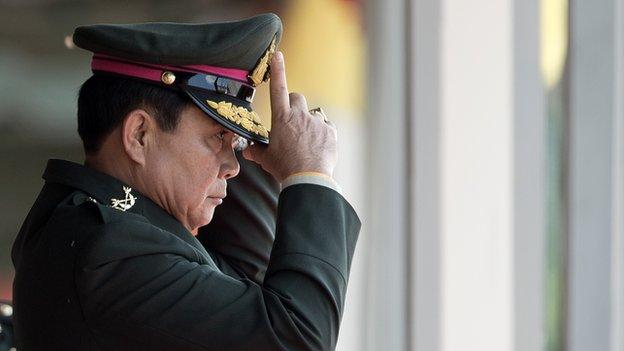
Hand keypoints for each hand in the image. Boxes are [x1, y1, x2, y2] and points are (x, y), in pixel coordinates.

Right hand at [242, 51, 337, 182]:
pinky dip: (322, 135)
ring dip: (309, 124)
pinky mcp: (330, 131)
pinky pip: (326, 127)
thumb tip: (248, 152)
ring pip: (312, 115)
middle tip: (292, 123)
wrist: (307, 178)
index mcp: (282, 118)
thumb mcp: (267, 159)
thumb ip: (257, 152)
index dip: (278, 70)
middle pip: (297, 98)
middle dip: (294, 106)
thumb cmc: (285, 168)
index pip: (278, 88)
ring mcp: (316, 122)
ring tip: (306, 144)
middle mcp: (300, 115)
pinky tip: (317, 149)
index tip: (277, 55)